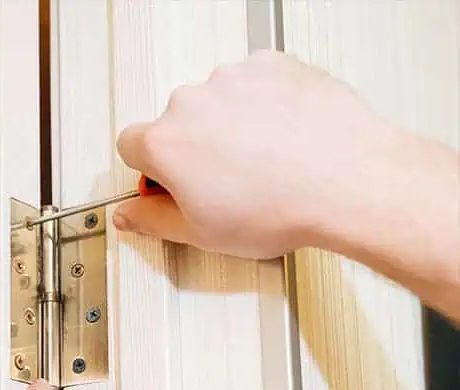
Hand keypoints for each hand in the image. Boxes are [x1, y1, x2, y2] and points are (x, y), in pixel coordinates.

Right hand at [114, 50, 401, 258]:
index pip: (130, 146)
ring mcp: (233, 79)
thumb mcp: (201, 233)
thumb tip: (130, 215)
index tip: (171, 185)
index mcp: (164, 143)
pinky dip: (263, 105)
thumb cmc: (281, 207)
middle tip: (224, 183)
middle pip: (174, 123)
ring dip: (228, 126)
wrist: (349, 181)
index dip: (150, 171)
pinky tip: (281, 138)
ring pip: (215, 102)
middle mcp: (192, 102)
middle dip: (193, 149)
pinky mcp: (272, 66)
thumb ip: (152, 220)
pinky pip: (254, 83)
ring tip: (261, 162)